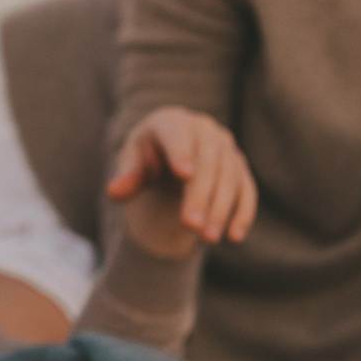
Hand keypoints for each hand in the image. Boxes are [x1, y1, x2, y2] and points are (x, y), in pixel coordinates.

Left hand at [106, 106, 256, 259]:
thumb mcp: (133, 163)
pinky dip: (243, 213)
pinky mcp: (240, 167)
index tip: (184, 175)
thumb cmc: (147, 157)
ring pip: (229, 177)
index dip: (181, 153)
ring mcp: (226, 147)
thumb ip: (127, 177)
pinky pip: (246, 189)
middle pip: (207, 162)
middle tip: (191, 226)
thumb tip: (113, 193)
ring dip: (221, 209)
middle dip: (200, 195)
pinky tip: (234, 236)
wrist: (172, 154)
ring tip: (207, 239)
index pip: (178, 135)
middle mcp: (204, 130)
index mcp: (172, 121)